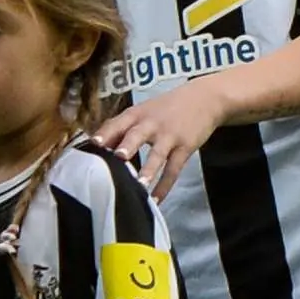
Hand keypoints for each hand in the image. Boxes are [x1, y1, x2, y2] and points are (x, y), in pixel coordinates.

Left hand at [94, 82, 225, 199]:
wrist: (206, 98)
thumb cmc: (168, 108)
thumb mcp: (144, 112)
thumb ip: (122, 128)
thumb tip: (97, 147)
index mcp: (137, 114)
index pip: (118, 123)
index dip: (106, 133)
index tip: (93, 144)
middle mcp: (151, 124)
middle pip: (137, 135)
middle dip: (127, 146)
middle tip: (118, 158)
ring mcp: (170, 136)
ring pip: (157, 154)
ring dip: (149, 169)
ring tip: (140, 184)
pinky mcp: (185, 148)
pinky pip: (174, 169)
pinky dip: (165, 186)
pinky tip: (156, 199)